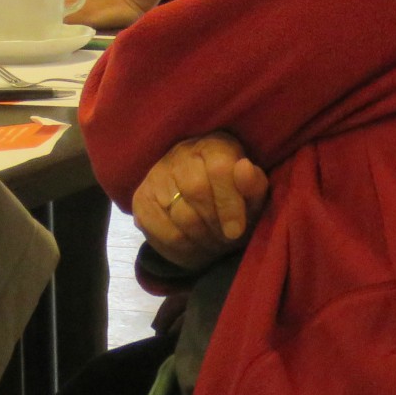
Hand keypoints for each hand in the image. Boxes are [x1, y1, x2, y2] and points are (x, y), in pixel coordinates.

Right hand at [133, 132, 269, 271]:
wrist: (204, 209)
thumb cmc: (235, 200)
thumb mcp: (253, 195)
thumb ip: (254, 185)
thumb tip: (244, 167)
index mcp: (213, 145)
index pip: (219, 169)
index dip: (229, 204)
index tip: (237, 231)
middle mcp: (181, 153)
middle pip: (196, 190)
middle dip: (215, 224)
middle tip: (225, 240)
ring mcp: (156, 174)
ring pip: (178, 214)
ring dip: (200, 239)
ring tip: (212, 244)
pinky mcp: (141, 198)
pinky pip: (160, 230)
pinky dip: (180, 249)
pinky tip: (193, 248)